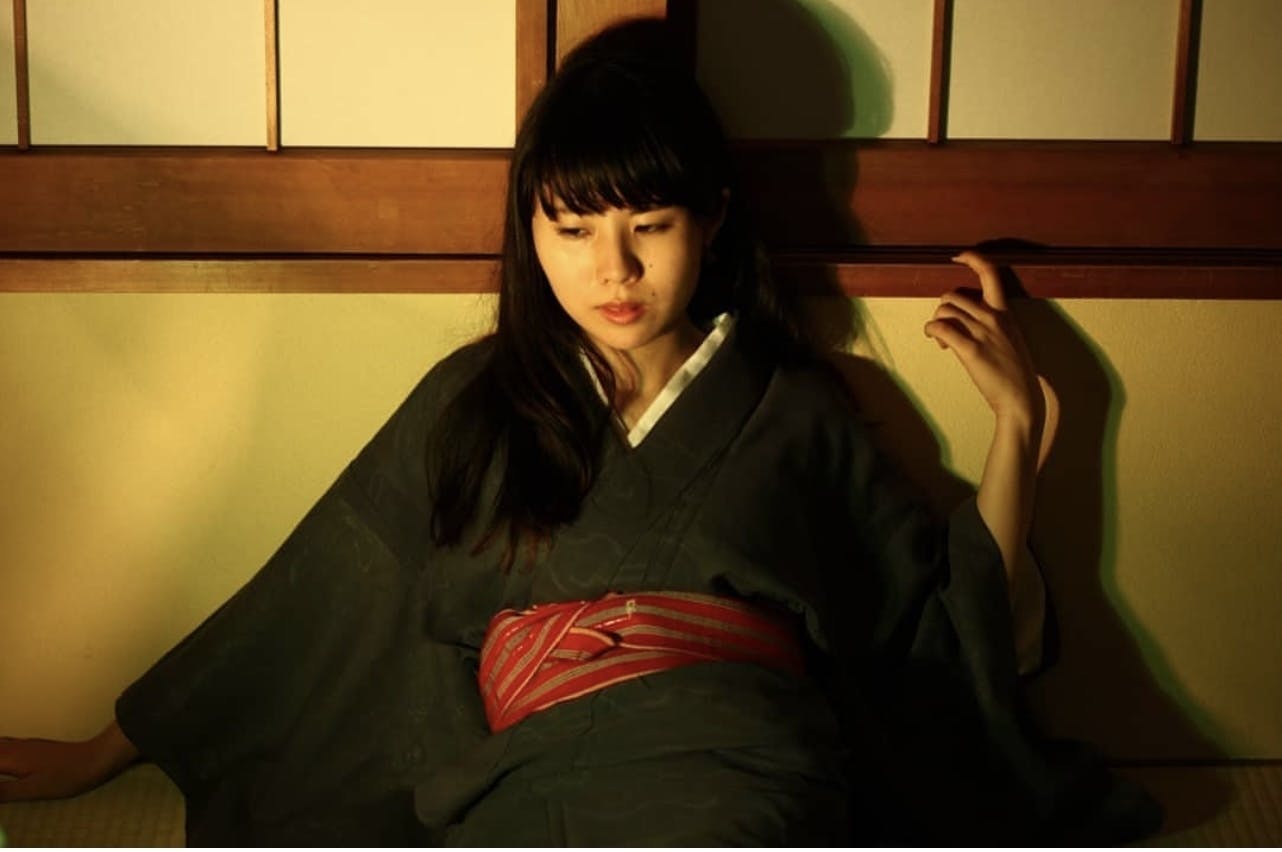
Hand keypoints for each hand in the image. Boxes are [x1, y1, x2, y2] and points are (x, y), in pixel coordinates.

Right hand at [0, 724, 137, 801]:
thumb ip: (1, 792)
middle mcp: (13, 747)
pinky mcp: (32, 747)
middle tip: (0, 779)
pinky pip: (3, 746)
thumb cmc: (65, 777)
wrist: (95, 759)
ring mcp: (23, 745)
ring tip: (2, 774)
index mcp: (9, 758)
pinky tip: (2, 762)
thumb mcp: (30, 790)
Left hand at [924, 251, 1043, 432]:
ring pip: (944, 309)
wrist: (1020, 399)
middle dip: (942, 309)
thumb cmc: (1013, 371)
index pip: (990, 273)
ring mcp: (982, 332)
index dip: (972, 258)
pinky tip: (938, 343)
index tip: (957, 256)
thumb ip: (993, 323)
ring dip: (936, 322)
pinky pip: (941, 328)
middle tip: (945, 329)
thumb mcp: (1010, 338)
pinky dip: (932, 331)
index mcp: (1005, 312)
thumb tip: (967, 317)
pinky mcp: (970, 349)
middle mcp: (994, 317)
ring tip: (943, 341)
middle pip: (953, 294)